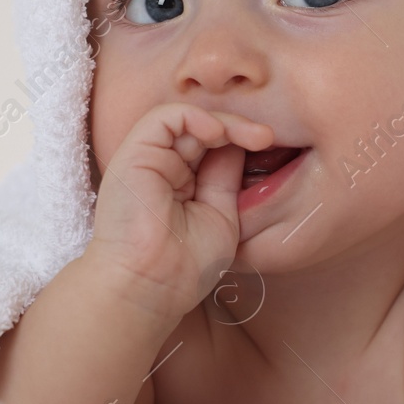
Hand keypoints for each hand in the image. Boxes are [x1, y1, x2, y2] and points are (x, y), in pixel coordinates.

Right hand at [88, 102, 273, 318]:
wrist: (151, 286)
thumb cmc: (185, 266)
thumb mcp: (221, 215)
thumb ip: (226, 177)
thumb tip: (240, 143)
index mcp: (181, 184)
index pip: (212, 147)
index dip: (241, 141)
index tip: (270, 146)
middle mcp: (163, 168)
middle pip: (202, 131)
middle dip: (238, 128)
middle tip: (267, 137)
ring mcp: (147, 160)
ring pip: (186, 120)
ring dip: (223, 121)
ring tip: (250, 136)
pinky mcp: (134, 154)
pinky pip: (165, 117)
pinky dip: (195, 117)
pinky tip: (218, 134)